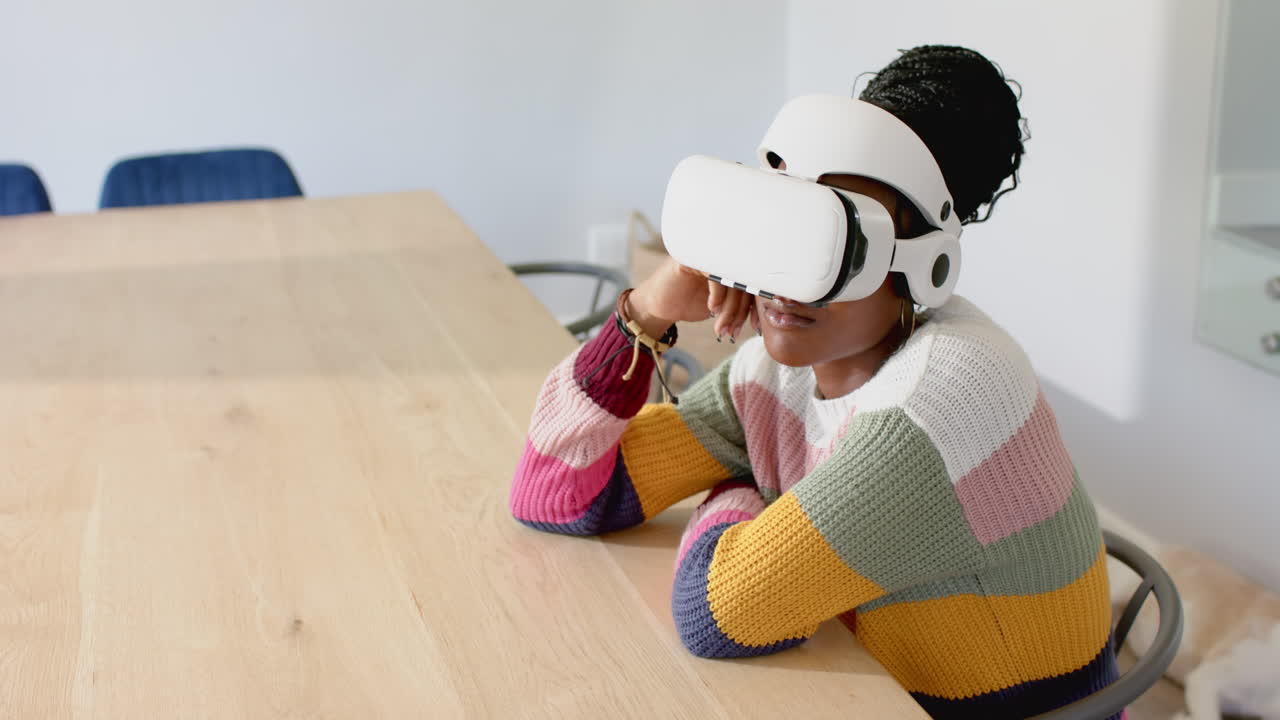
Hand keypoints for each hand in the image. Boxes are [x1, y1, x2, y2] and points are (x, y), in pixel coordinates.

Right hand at [628, 257, 756, 340]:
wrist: (657, 306)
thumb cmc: (688, 304)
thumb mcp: (720, 306)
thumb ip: (739, 302)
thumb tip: (767, 315)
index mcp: (731, 265)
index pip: (753, 282)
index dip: (756, 306)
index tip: (754, 327)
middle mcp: (720, 257)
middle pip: (743, 282)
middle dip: (740, 312)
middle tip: (733, 332)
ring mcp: (706, 255)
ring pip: (730, 280)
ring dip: (728, 309)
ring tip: (721, 327)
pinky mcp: (691, 258)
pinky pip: (714, 274)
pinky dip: (717, 295)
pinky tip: (711, 309)